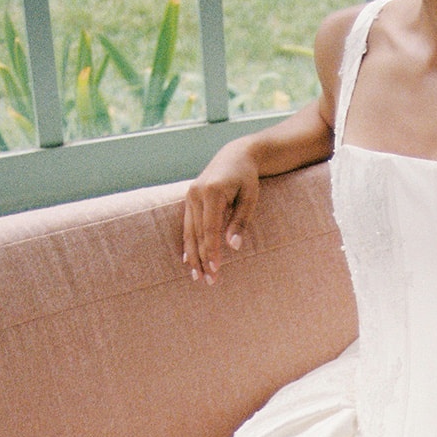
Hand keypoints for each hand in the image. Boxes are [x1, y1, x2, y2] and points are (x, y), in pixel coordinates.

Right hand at [182, 138, 260, 283]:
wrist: (235, 155)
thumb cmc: (247, 178)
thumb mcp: (249, 199)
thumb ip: (240, 222)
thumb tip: (233, 247)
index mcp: (212, 192)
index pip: (210, 228)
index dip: (211, 251)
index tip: (215, 269)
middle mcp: (196, 193)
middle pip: (197, 233)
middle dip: (202, 259)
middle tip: (209, 281)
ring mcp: (190, 196)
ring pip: (189, 232)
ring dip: (193, 256)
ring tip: (197, 276)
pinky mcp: (189, 199)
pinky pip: (187, 225)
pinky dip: (188, 244)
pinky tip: (188, 260)